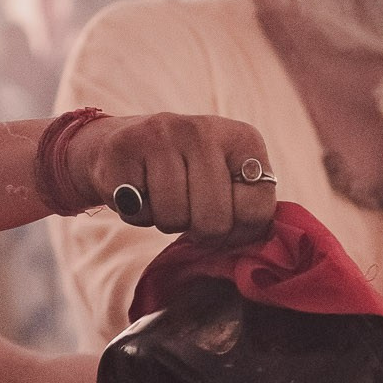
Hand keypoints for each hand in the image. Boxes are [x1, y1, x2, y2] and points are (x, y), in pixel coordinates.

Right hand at [61, 112, 278, 236]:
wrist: (125, 145)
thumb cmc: (187, 176)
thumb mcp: (228, 182)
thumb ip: (248, 209)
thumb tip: (252, 252)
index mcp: (245, 139)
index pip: (257, 213)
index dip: (236, 231)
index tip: (221, 216)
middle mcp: (205, 129)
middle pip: (215, 221)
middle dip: (198, 229)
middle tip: (187, 208)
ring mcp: (163, 134)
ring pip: (174, 218)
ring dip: (164, 220)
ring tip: (160, 194)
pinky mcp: (124, 146)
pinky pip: (137, 211)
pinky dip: (135, 213)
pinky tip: (137, 189)